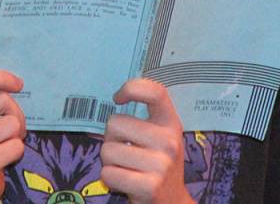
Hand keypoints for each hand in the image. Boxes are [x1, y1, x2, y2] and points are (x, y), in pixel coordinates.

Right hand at [0, 67, 25, 202]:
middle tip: (8, 125)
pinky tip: (2, 157)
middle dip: (13, 110)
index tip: (16, 84)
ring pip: (12, 123)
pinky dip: (16, 151)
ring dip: (16, 133)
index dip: (1, 77)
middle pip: (1, 99)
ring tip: (3, 142)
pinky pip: (16, 146)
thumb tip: (13, 81)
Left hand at [99, 78, 192, 202]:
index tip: (118, 98)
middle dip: (111, 139)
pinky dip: (109, 179)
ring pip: (107, 150)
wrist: (172, 203)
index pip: (155, 92)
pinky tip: (125, 182)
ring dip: (109, 162)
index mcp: (171, 124)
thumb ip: (141, 119)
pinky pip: (107, 173)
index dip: (132, 88)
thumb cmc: (156, 165)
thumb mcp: (159, 138)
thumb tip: (113, 102)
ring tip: (127, 169)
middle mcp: (168, 141)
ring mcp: (161, 165)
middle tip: (125, 152)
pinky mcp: (149, 186)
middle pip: (114, 123)